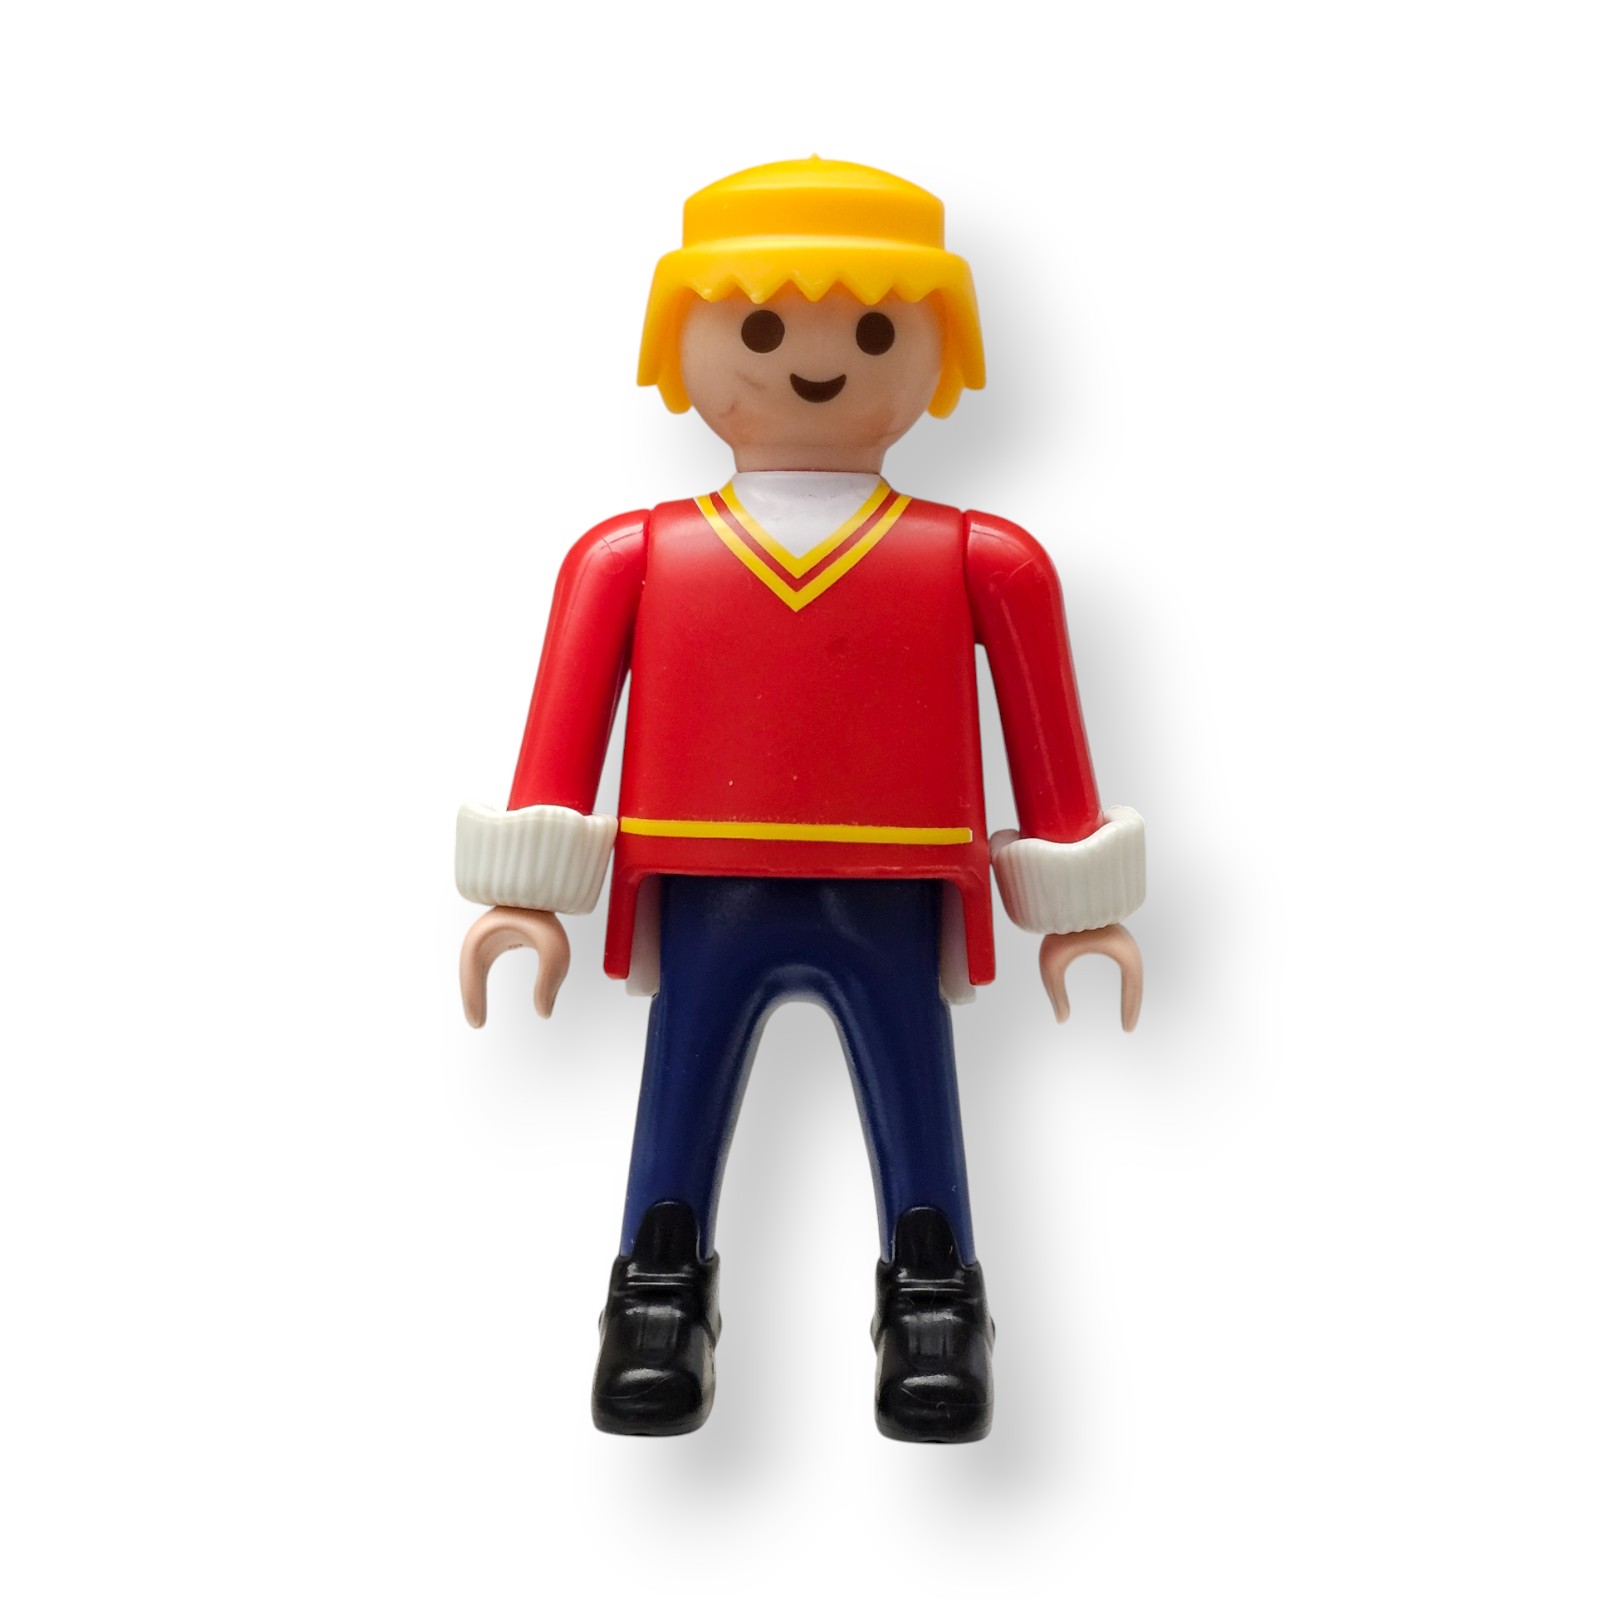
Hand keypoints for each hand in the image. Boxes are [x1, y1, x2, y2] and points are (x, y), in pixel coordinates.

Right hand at [459, 906, 570, 1027]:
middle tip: (477, 1024)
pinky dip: (480, 981)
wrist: (548, 888)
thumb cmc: (551, 915)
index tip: (478, 1024)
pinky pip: (485, 962)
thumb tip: (544, 1013)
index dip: (472, 998)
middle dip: (471, 997)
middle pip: (469, 971)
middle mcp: (484, 933)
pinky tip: (483, 996)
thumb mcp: (556, 951)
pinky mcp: (501, 934)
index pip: (471, 973)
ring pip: (475, 967)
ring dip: (474, 989)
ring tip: (478, 1016)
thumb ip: (550, 981)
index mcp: (488, 935)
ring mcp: (492, 933)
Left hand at [1038, 924, 1142, 1031]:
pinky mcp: (1116, 935)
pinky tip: (1124, 994)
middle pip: (1137, 981)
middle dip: (1133, 1004)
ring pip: (1134, 972)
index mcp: (1120, 948)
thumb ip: (1055, 991)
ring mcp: (1123, 938)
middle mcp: (1128, 943)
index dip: (1130, 1008)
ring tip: (1127, 1015)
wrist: (1062, 893)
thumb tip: (1061, 1019)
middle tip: (1128, 1029)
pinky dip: (1128, 982)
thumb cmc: (1056, 926)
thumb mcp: (1050, 962)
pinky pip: (1127, 964)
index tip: (1127, 1029)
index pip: (1133, 986)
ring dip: (1132, 993)